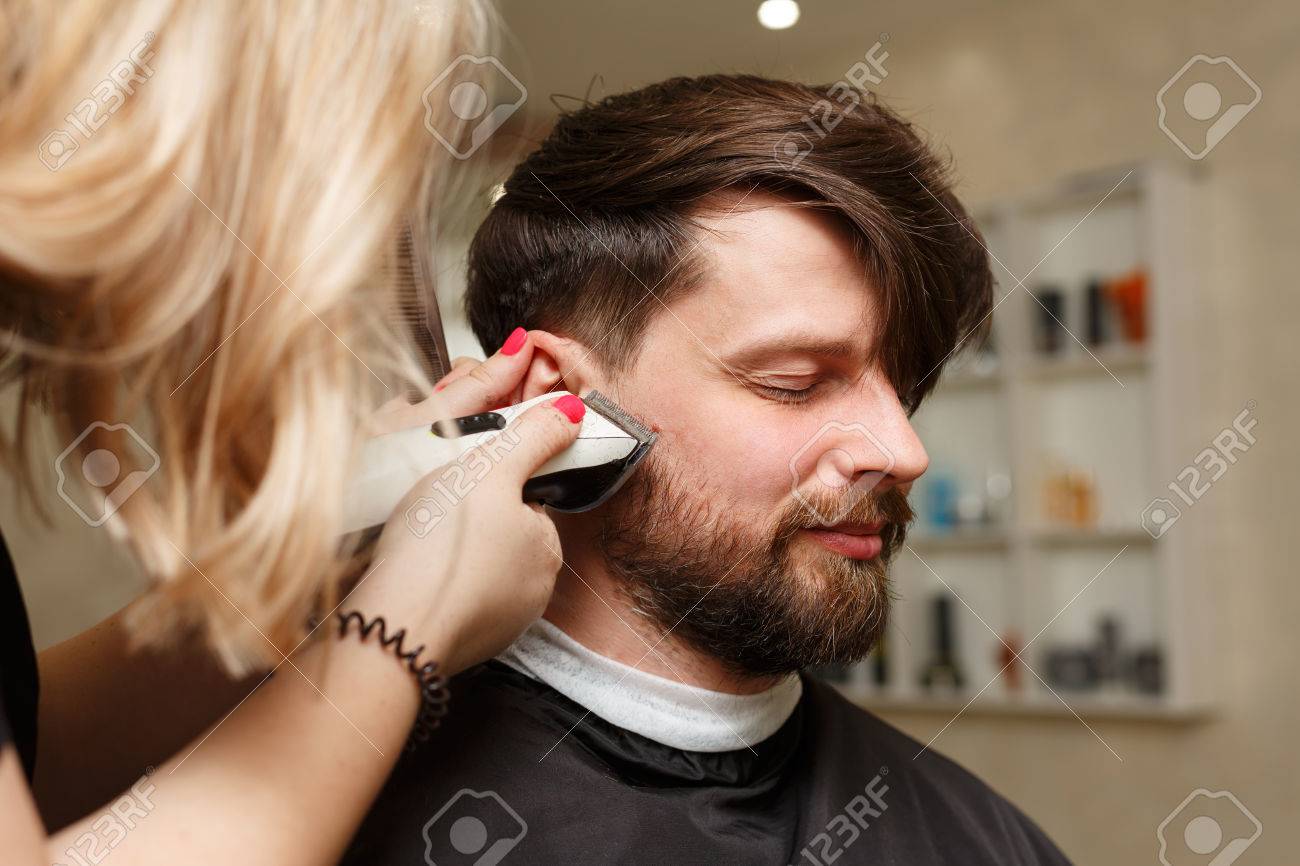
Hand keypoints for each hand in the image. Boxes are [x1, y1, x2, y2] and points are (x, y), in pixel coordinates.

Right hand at [349, 329, 582, 675]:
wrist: (391, 629)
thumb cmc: (438, 547)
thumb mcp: (488, 470)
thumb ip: (532, 438)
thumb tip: (572, 411)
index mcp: (547, 548)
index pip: (528, 500)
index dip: (490, 482)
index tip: (457, 480)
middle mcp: (534, 591)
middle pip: (501, 534)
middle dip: (467, 518)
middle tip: (430, 510)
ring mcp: (499, 622)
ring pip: (475, 568)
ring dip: (448, 553)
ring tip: (415, 543)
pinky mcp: (463, 645)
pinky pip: (452, 599)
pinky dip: (434, 587)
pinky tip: (410, 578)